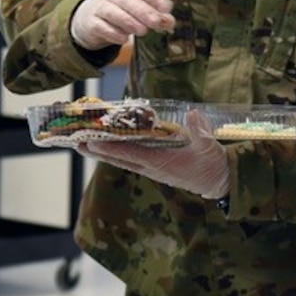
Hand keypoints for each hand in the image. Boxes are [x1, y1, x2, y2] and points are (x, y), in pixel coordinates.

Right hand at [70, 0, 175, 50]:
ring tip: (142, 31)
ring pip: (112, 12)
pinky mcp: (90, 22)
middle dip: (143, 11)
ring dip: (129, 21)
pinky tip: (124, 39)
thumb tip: (170, 22)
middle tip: (156, 22)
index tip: (167, 8)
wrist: (88, 19)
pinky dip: (113, 33)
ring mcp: (98, 6)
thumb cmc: (120, 11)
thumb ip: (155, 14)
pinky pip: (101, 26)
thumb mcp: (137, 9)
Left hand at [83, 112, 228, 199]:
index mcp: (162, 162)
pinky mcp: (155, 168)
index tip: (93, 141)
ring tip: (84, 144)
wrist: (218, 182)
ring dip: (103, 153)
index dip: (111, 147)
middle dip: (97, 151)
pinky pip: (130, 160)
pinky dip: (117, 153)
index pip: (131, 153)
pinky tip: (107, 148)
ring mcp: (152, 169)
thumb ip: (199, 130)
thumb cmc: (212, 163)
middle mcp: (152, 168)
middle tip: (76, 143)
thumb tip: (192, 114)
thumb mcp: (209, 145)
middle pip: (119, 159)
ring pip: (122, 160)